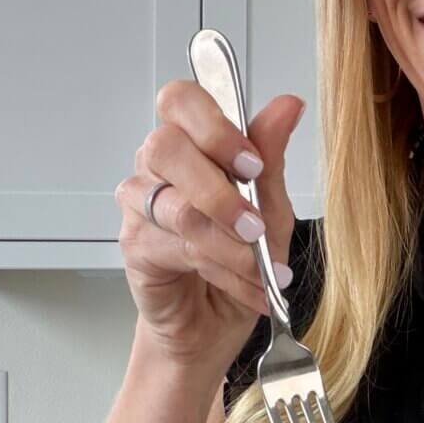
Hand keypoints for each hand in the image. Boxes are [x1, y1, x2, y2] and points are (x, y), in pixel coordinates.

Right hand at [115, 82, 304, 366]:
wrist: (217, 321)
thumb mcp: (271, 206)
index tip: (252, 163)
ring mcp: (140, 204)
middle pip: (166, 146)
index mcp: (190, 141)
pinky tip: (246, 285)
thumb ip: (271, 156)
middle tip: (255, 224)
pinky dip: (221, 270)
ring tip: (262, 267)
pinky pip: (177, 249)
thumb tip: (288, 105)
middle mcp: (157, 165)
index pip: (180, 100)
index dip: (214, 126)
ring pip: (177, 208)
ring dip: (229, 243)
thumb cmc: (240, 256)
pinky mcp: (135, 246)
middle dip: (219, 189)